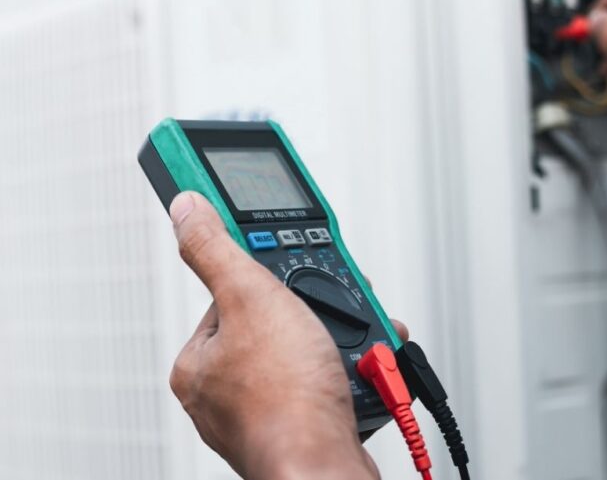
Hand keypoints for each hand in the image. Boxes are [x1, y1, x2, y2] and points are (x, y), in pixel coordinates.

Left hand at [167, 191, 405, 479]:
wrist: (327, 467)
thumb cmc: (287, 400)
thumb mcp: (251, 298)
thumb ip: (217, 250)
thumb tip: (187, 208)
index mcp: (201, 361)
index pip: (232, 294)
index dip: (269, 275)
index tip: (287, 261)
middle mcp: (227, 390)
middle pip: (278, 320)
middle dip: (317, 308)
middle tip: (338, 303)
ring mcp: (267, 410)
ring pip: (310, 349)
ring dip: (343, 334)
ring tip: (359, 335)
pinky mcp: (304, 425)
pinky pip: (330, 380)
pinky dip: (352, 367)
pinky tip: (364, 365)